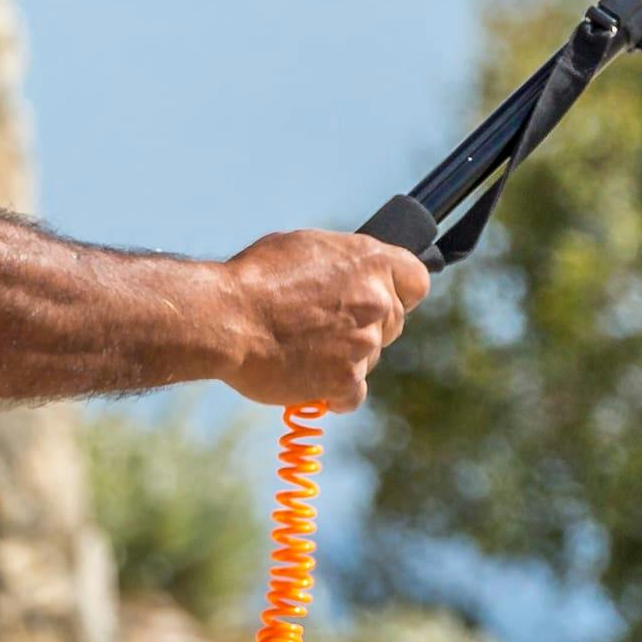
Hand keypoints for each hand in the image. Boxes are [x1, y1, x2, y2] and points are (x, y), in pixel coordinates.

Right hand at [211, 229, 432, 410]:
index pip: (416, 281)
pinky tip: (308, 380)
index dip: (398, 292)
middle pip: (394, 323)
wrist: (225, 318)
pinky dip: (334, 393)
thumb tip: (353, 273)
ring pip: (371, 358)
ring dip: (346, 359)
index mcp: (369, 260)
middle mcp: (376, 300)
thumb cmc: (254, 279)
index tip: (381, 299)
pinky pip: (353, 394)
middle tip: (325, 327)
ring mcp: (365, 342)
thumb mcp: (304, 247)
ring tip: (302, 349)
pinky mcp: (347, 380)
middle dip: (367, 327)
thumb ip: (342, 263)